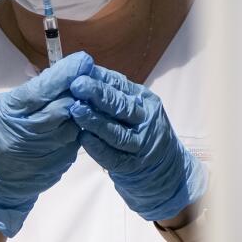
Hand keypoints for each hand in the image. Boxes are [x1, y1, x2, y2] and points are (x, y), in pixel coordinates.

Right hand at [0, 52, 93, 236]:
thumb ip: (26, 94)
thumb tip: (57, 76)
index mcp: (8, 114)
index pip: (42, 90)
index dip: (65, 74)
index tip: (83, 60)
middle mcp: (27, 134)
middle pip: (64, 106)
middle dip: (79, 89)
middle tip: (90, 76)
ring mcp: (46, 151)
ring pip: (75, 123)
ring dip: (81, 110)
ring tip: (83, 99)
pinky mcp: (60, 164)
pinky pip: (76, 139)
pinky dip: (77, 128)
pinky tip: (73, 123)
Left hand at [68, 65, 207, 221]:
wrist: (166, 170)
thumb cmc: (142, 132)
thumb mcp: (136, 108)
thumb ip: (114, 93)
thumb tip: (85, 71)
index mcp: (145, 102)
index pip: (121, 87)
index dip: (100, 79)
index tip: (80, 72)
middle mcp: (146, 121)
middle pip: (121, 107)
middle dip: (98, 95)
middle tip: (76, 85)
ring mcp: (141, 146)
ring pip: (117, 132)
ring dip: (95, 121)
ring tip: (75, 110)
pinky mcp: (133, 167)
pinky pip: (114, 157)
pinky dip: (98, 148)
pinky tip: (83, 139)